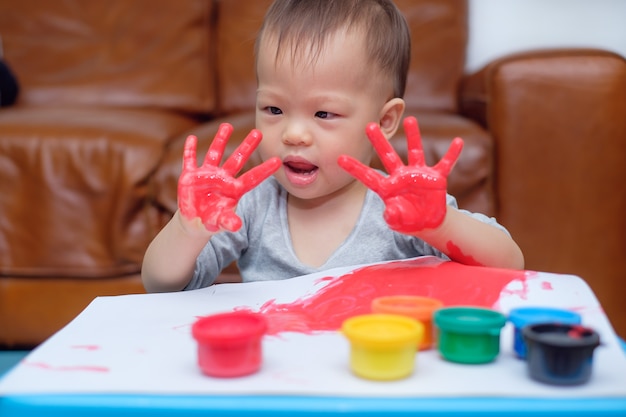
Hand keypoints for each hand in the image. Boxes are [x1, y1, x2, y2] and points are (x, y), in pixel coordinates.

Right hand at [178, 123, 280, 231]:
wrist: (195, 221)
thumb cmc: (213, 220)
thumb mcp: (221, 222)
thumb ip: (229, 222)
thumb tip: (237, 226)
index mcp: (234, 189)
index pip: (253, 178)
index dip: (265, 170)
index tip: (278, 160)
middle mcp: (223, 178)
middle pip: (237, 159)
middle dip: (247, 146)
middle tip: (259, 132)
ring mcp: (207, 175)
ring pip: (215, 154)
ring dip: (220, 140)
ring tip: (227, 125)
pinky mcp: (190, 176)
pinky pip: (190, 160)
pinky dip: (189, 150)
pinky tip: (191, 138)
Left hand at [338, 116, 462, 232]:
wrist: (427, 221)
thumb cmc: (408, 220)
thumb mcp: (398, 221)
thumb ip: (393, 217)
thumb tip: (391, 212)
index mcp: (387, 188)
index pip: (368, 177)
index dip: (355, 168)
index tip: (339, 159)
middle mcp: (401, 176)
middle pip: (388, 156)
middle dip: (379, 142)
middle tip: (368, 125)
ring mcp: (418, 175)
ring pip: (415, 151)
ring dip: (414, 136)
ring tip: (410, 119)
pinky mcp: (436, 178)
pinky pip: (445, 164)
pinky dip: (452, 154)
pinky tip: (458, 142)